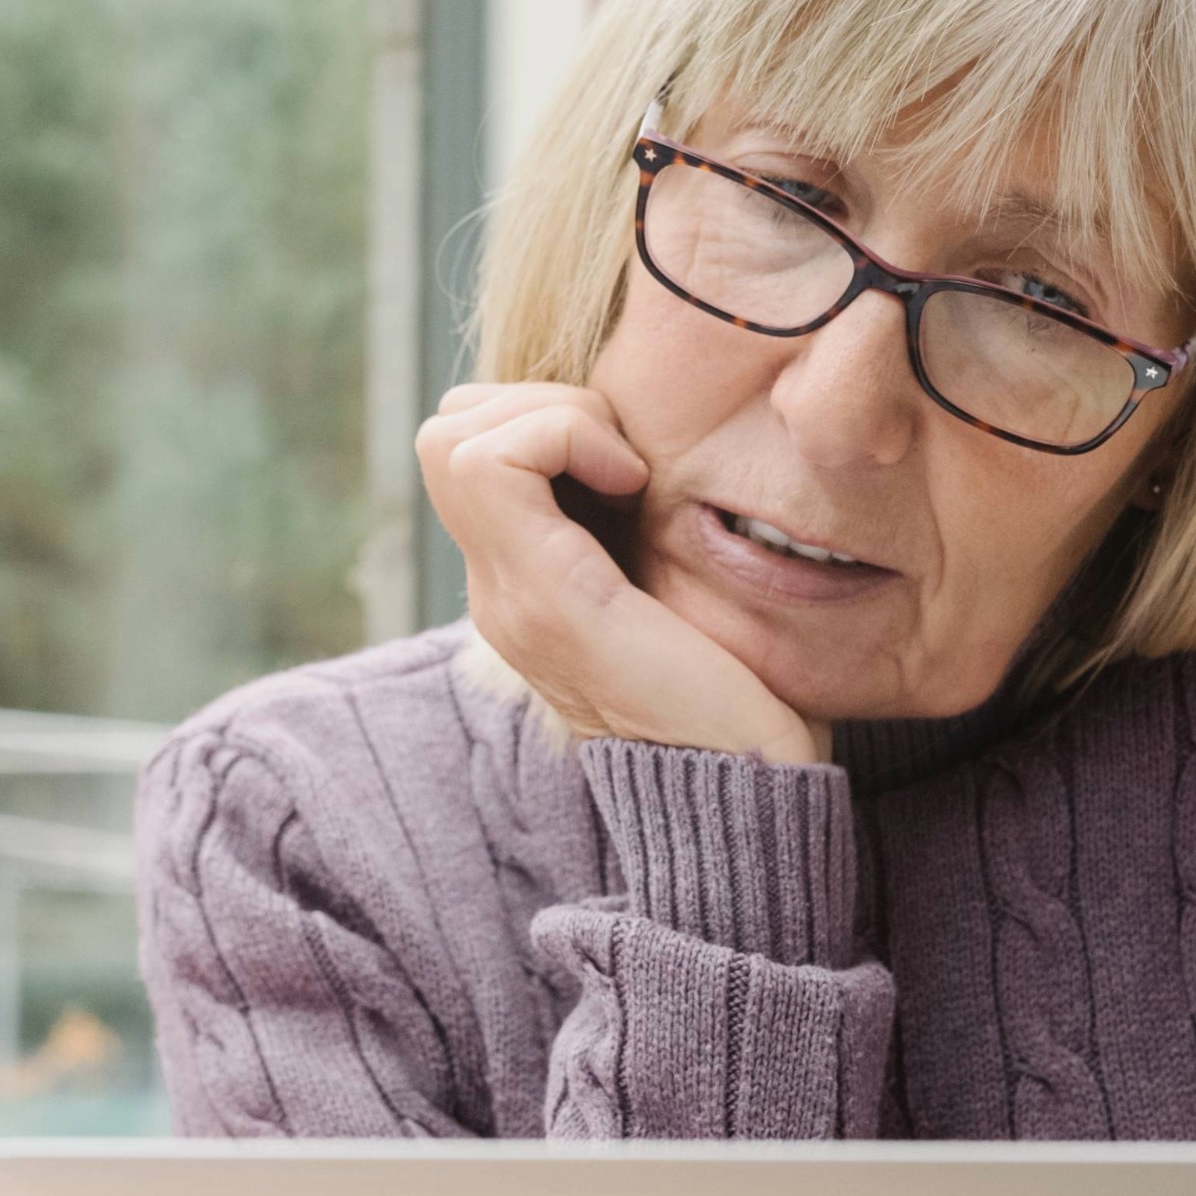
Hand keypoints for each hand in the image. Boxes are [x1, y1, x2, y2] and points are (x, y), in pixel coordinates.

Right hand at [417, 382, 825, 764]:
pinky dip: (564, 437)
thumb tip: (660, 458)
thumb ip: (641, 538)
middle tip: (621, 455)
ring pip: (453, 437)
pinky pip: (495, 463)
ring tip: (624, 469)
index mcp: (527, 588)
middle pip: (445, 433)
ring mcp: (511, 596)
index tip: (631, 463)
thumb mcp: (677, 592)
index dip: (543, 418)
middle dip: (537, 404)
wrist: (750, 792)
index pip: (468, 452)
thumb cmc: (742, 698)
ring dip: (550, 415)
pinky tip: (632, 484)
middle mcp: (500, 592)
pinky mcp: (547, 598)